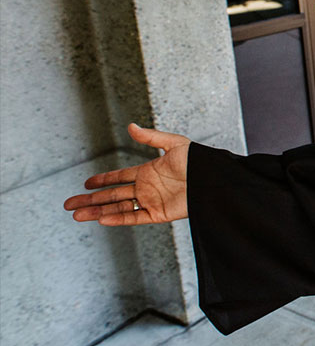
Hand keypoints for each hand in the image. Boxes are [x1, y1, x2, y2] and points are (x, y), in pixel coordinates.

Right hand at [64, 123, 189, 225]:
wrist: (215, 179)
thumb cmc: (199, 160)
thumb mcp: (175, 144)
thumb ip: (151, 137)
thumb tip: (130, 126)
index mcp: (148, 172)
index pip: (119, 178)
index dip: (103, 181)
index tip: (86, 183)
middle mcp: (147, 188)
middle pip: (112, 195)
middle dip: (90, 200)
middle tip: (68, 205)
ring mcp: (152, 201)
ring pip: (119, 208)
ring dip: (98, 211)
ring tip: (77, 215)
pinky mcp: (159, 214)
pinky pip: (135, 217)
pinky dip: (118, 218)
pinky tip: (101, 218)